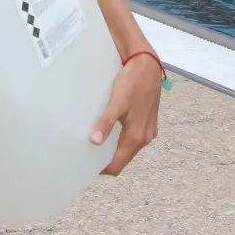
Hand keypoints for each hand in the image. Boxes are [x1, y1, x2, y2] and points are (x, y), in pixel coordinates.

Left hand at [90, 52, 163, 175]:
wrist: (148, 65)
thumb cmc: (133, 82)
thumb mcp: (116, 102)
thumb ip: (106, 123)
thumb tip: (94, 142)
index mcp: (137, 136)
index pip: (118, 164)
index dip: (103, 169)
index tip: (86, 165)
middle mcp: (145, 137)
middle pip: (124, 157)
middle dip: (107, 159)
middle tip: (88, 153)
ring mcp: (148, 130)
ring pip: (129, 148)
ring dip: (114, 148)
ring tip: (97, 140)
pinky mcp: (148, 121)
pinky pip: (133, 137)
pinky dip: (121, 138)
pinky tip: (110, 128)